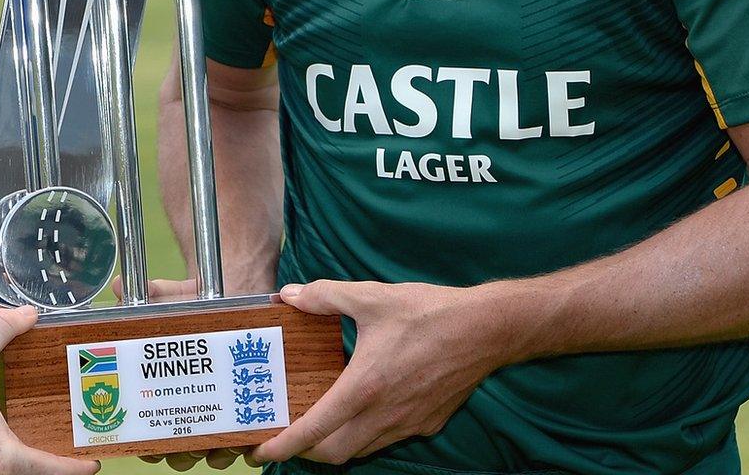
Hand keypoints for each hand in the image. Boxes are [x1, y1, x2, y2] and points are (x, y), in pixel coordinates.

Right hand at [129, 280, 249, 469]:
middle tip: (186, 447)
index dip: (150, 444)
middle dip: (182, 455)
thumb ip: (148, 295)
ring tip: (218, 445)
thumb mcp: (172, 298)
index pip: (153, 431)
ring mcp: (222, 411)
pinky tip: (247, 440)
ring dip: (214, 454)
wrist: (239, 290)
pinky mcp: (250, 408)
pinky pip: (247, 438)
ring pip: (213, 451)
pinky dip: (246, 444)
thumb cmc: (197, 303)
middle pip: (182, 450)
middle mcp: (192, 406)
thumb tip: (118, 288)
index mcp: (168, 389)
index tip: (150, 446)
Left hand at [251, 280, 516, 464]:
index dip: (283, 446)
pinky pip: (388, 438)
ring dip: (336, 444)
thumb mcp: (371, 296)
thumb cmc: (430, 312)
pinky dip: (366, 433)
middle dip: (305, 452)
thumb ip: (326, 297)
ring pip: (362, 449)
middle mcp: (385, 414)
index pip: (314, 431)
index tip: (261, 452)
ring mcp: (408, 423)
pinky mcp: (428, 423)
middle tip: (286, 436)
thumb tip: (291, 295)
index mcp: (365, 386)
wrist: (487, 329)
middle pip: (334, 454)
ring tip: (319, 423)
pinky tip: (364, 408)